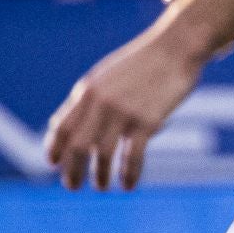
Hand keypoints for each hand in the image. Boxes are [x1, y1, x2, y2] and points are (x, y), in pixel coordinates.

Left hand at [45, 26, 204, 190]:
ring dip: (100, 176)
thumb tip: (71, 123)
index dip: (55, 149)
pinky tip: (128, 185)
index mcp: (89, 90)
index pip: (62, 127)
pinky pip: (133, 156)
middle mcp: (101, 102)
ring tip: (102, 186)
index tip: (54, 165)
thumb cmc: (145, 61)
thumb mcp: (109, 74)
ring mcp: (124, 111)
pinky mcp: (148, 120)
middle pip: (78, 146)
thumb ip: (91, 98)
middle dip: (72, 170)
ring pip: (103, 154)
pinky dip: (128, 174)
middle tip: (73, 186)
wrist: (179, 46)